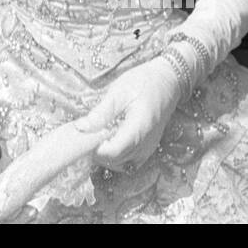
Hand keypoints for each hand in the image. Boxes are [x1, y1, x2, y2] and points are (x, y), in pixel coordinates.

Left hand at [77, 57, 183, 172]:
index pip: (112, 153)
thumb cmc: (143, 83)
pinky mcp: (147, 149)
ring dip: (106, 155)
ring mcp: (147, 149)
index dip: (94, 149)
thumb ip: (100, 113)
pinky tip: (109, 139)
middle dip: (97, 152)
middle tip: (87, 134)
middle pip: (115, 162)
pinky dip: (116, 156)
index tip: (84, 136)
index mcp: (138, 130)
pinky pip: (129, 161)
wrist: (167, 82)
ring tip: (97, 135)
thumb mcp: (118, 93)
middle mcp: (145, 145)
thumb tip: (80, 128)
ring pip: (121, 165)